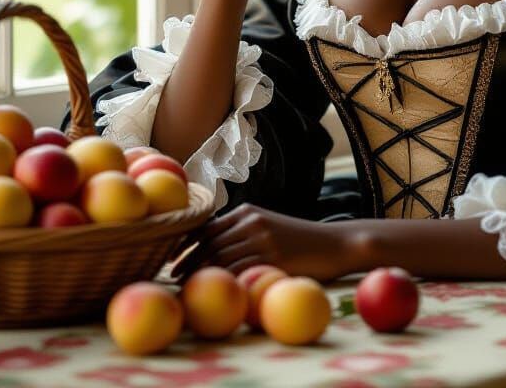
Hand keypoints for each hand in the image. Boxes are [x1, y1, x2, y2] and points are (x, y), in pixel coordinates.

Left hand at [170, 203, 358, 283]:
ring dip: (201, 275)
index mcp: (247, 212)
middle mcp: (251, 222)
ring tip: (188, 289)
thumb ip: (242, 233)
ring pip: (220, 258)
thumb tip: (210, 251)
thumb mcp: (268, 226)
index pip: (207, 226)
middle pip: (209, 243)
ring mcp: (262, 240)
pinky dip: (224, 283)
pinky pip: (239, 272)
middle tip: (174, 278)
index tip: (172, 258)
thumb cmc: (299, 240)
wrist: (334, 243)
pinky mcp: (272, 258)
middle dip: (188, 261)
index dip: (186, 243)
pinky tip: (215, 293)